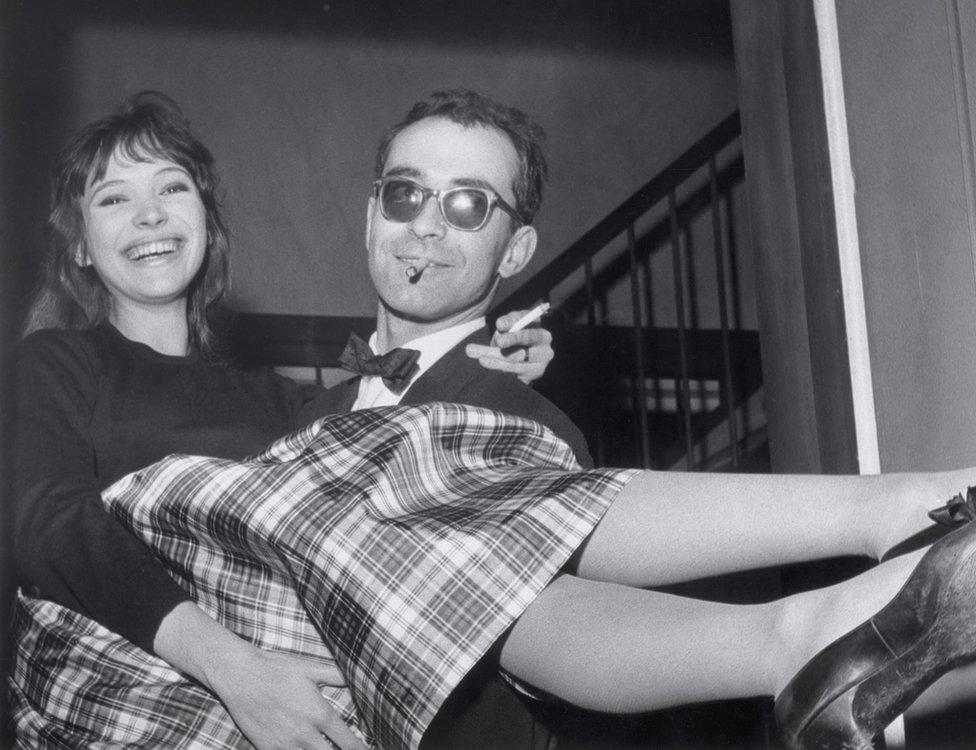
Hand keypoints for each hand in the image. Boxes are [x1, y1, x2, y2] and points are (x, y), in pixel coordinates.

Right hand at [154, 603, 367, 749]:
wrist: (239, 675)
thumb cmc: (277, 669)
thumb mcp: (311, 668)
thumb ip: (337, 675)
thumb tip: (359, 676)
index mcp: (320, 713)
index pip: (348, 741)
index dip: (360, 749)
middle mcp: (305, 733)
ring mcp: (285, 744)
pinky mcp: (267, 748)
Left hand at [466, 310, 554, 384]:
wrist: (526, 361)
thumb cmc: (513, 339)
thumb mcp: (509, 328)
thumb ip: (506, 325)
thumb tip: (501, 327)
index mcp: (536, 323)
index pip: (527, 317)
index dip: (513, 321)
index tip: (500, 324)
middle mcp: (544, 339)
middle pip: (528, 337)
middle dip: (512, 338)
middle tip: (499, 341)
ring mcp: (542, 357)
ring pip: (516, 356)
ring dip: (495, 354)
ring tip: (476, 353)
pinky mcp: (535, 372)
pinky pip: (513, 368)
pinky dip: (497, 364)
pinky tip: (484, 361)